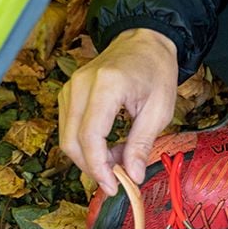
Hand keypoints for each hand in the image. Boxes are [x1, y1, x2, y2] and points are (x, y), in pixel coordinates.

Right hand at [58, 28, 178, 195]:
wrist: (144, 42)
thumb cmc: (156, 72)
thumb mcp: (160, 110)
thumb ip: (142, 143)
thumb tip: (132, 176)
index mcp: (106, 85)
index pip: (90, 136)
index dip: (99, 168)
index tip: (114, 187)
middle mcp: (80, 85)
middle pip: (72, 141)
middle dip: (93, 168)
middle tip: (118, 180)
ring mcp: (71, 87)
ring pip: (67, 137)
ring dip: (90, 158)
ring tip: (120, 160)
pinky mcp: (69, 93)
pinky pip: (70, 127)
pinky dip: (87, 145)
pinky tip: (111, 147)